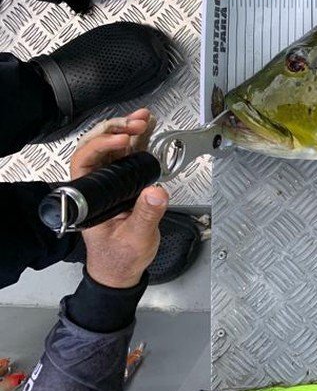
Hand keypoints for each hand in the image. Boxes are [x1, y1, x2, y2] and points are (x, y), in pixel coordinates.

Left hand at [72, 109, 168, 288]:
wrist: (122, 271)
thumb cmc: (119, 259)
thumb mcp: (135, 239)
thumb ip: (145, 216)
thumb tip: (156, 192)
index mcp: (88, 199)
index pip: (85, 162)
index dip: (102, 147)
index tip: (122, 142)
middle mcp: (96, 188)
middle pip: (99, 149)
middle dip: (117, 131)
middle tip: (137, 123)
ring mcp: (110, 184)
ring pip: (114, 150)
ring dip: (129, 131)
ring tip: (145, 119)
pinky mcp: (125, 184)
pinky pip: (130, 158)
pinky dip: (140, 142)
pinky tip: (149, 130)